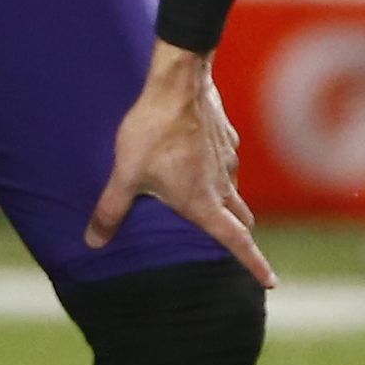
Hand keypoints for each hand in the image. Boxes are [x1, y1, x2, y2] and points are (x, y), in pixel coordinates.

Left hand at [86, 44, 275, 287]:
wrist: (178, 82)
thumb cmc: (153, 131)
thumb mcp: (125, 174)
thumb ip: (110, 211)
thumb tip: (93, 242)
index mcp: (203, 202)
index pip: (236, 241)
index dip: (255, 264)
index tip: (272, 282)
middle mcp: (222, 185)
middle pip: (240, 219)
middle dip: (240, 235)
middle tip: (237, 243)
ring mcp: (228, 159)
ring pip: (232, 188)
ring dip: (224, 199)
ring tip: (203, 198)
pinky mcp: (226, 137)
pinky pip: (225, 161)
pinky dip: (216, 169)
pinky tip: (198, 158)